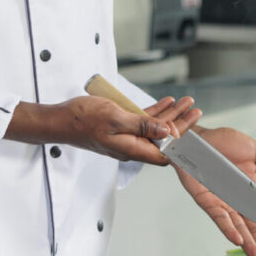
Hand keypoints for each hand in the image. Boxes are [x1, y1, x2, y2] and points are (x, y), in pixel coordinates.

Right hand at [8, 95, 198, 164]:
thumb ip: (143, 126)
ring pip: (155, 128)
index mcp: (132, 149)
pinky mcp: (120, 127)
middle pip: (163, 139)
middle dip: (182, 123)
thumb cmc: (82, 120)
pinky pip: (142, 121)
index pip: (165, 153)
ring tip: (187, 101)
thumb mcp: (116, 119)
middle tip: (196, 109)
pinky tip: (167, 102)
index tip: (195, 129)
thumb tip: (167, 134)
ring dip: (171, 114)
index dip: (181, 143)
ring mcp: (126, 137)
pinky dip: (155, 112)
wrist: (59, 119)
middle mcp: (131, 146)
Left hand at [175, 126, 255, 255]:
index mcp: (252, 190)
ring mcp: (221, 200)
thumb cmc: (223, 142)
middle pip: (253, 227)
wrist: (196, 136)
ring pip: (237, 226)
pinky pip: (218, 216)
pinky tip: (237, 239)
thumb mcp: (255, 151)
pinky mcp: (205, 198)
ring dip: (247, 242)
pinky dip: (228, 227)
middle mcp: (237, 200)